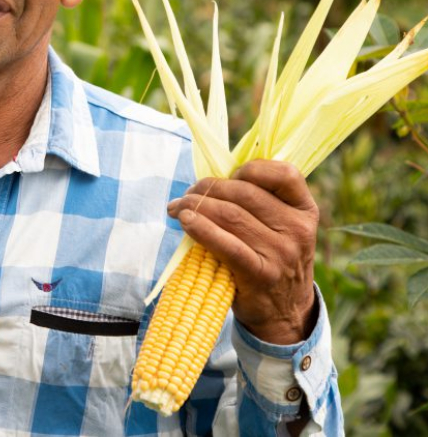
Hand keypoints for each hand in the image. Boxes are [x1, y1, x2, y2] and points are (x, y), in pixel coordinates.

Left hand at [168, 159, 318, 344]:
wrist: (284, 313)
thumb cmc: (273, 259)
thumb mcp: (282, 228)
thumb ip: (261, 202)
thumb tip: (211, 179)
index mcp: (305, 210)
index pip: (284, 174)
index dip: (249, 168)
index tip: (227, 175)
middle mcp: (298, 229)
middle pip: (245, 193)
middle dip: (209, 187)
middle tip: (187, 193)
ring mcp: (281, 253)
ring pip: (230, 214)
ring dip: (196, 205)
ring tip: (177, 207)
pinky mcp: (260, 274)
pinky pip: (226, 244)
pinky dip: (200, 228)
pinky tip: (185, 221)